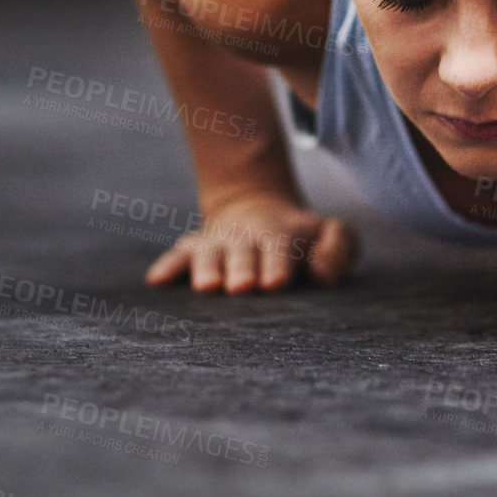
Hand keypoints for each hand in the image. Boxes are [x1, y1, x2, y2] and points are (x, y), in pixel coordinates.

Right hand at [145, 193, 358, 293]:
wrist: (259, 209)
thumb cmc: (301, 238)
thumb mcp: (331, 234)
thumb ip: (339, 248)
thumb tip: (323, 273)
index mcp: (280, 236)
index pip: (279, 250)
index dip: (277, 264)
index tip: (275, 283)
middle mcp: (245, 238)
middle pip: (241, 254)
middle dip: (241, 269)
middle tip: (242, 286)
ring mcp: (217, 243)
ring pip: (209, 255)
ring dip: (207, 269)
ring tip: (208, 286)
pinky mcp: (193, 250)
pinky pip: (177, 256)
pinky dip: (168, 266)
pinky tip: (157, 281)